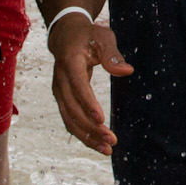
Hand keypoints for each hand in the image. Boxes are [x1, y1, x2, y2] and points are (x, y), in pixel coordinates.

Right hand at [48, 14, 133, 154]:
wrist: (65, 36)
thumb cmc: (88, 35)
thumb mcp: (103, 37)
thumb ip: (113, 54)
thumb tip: (127, 71)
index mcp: (69, 62)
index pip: (77, 85)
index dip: (88, 103)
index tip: (101, 119)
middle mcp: (60, 80)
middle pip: (72, 108)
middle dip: (91, 127)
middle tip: (111, 140)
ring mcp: (58, 91)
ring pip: (69, 119)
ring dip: (87, 136)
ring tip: (107, 148)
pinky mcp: (62, 99)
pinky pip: (69, 120)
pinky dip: (82, 133)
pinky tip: (97, 144)